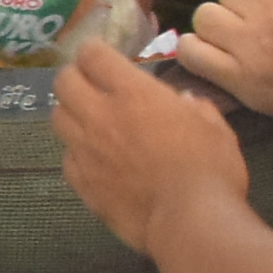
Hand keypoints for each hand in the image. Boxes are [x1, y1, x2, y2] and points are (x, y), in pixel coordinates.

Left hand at [53, 48, 254, 253]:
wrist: (190, 221)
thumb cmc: (210, 169)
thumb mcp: (214, 128)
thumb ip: (196, 108)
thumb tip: (185, 102)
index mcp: (133, 94)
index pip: (92, 55)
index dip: (94, 51)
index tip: (103, 55)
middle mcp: (100, 116)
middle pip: (64, 81)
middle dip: (74, 76)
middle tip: (91, 84)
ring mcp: (86, 151)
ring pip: (57, 118)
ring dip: (71, 112)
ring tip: (89, 120)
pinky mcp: (82, 183)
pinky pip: (67, 158)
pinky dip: (76, 153)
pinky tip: (94, 160)